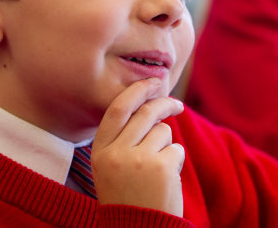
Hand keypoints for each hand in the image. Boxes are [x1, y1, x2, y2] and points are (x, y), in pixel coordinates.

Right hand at [91, 78, 185, 216]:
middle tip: (177, 105)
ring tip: (157, 171)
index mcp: (100, 151)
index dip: (137, 90)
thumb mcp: (112, 166)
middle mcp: (116, 152)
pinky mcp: (161, 168)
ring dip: (166, 145)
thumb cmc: (127, 196)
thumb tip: (149, 104)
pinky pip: (176, 149)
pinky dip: (175, 162)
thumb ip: (124, 138)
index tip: (153, 81)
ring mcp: (139, 159)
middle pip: (146, 112)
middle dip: (165, 104)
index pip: (118, 108)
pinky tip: (165, 181)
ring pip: (163, 131)